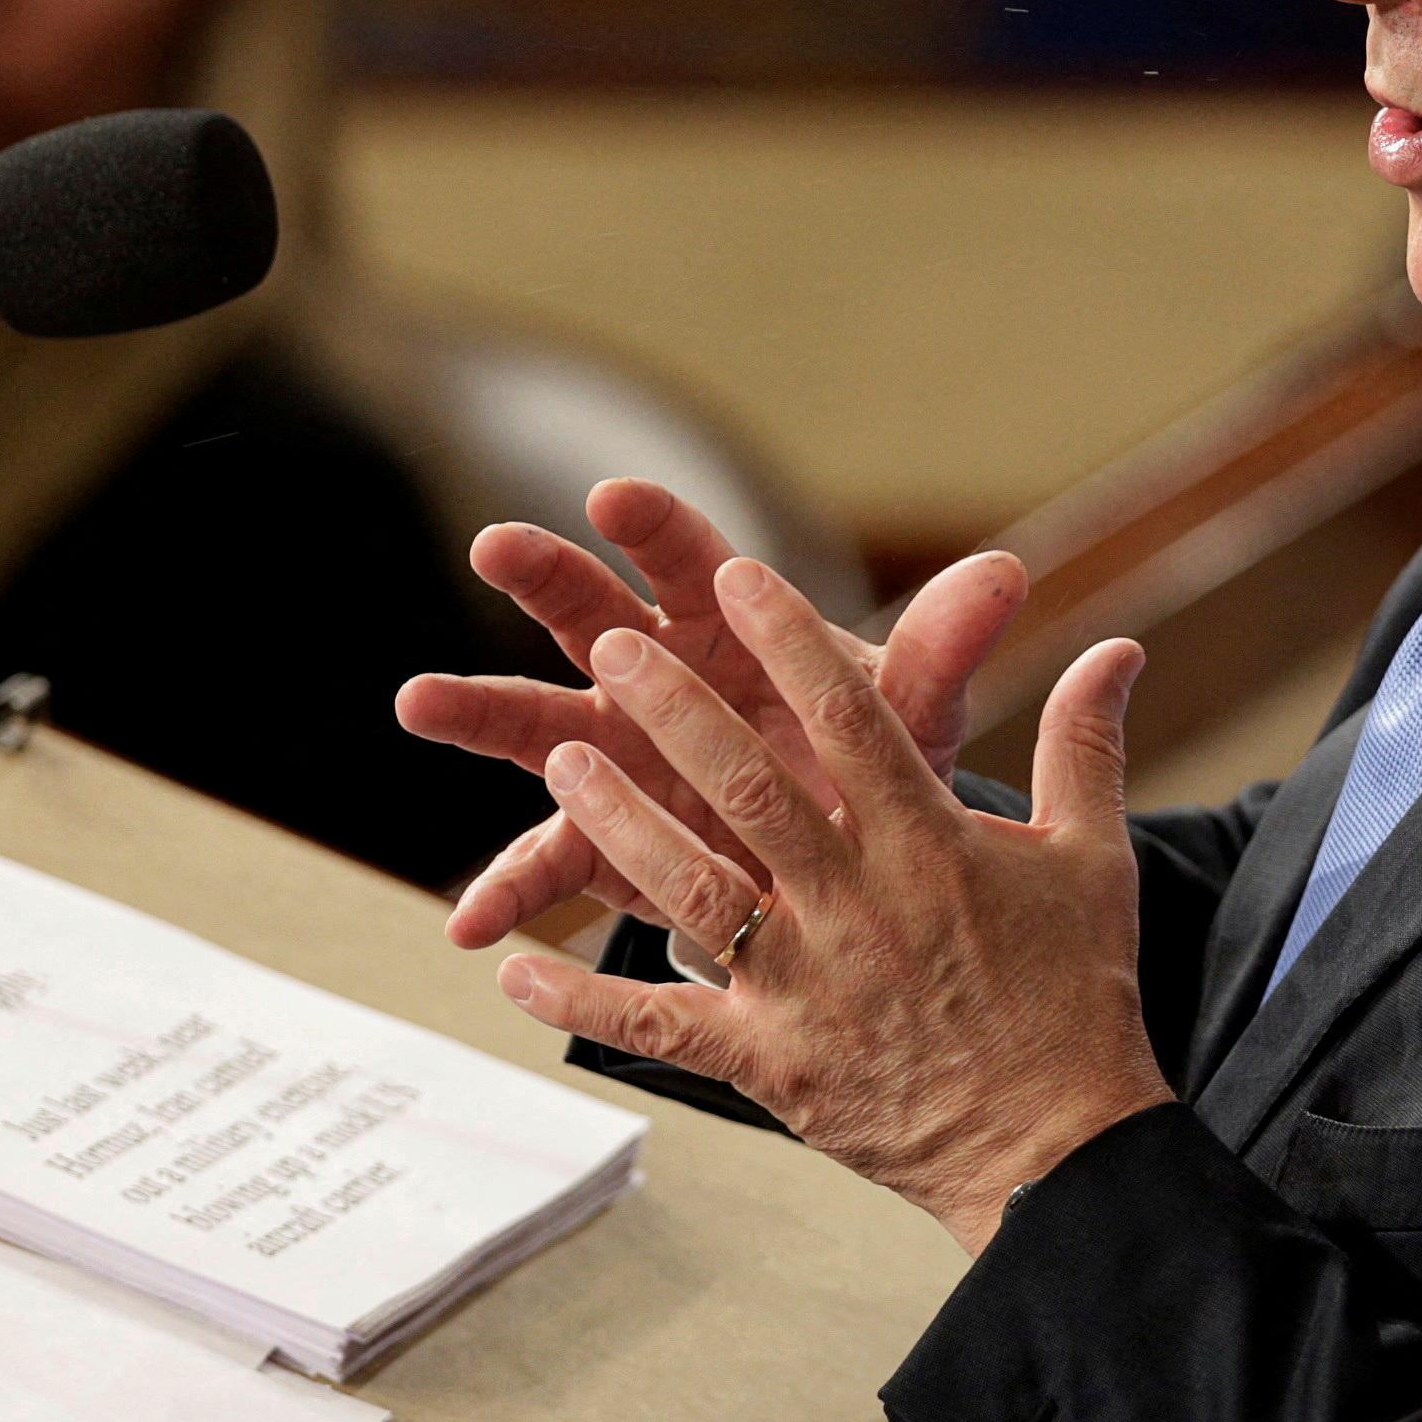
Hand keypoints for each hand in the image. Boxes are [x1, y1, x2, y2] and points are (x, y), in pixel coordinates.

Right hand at [399, 479, 1026, 948]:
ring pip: (544, 724)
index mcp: (732, 626)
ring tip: (417, 701)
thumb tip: (1004, 576)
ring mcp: (622, 755)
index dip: (655, 526)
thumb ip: (945, 648)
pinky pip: (552, 862)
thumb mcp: (913, 710)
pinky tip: (470, 925)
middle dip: (546, 578)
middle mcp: (660, 675)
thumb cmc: (876, 756)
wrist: (857, 858)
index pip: (691, 560)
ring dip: (482, 711)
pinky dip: (511, 891)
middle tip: (497, 545)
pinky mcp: (611, 838)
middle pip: (593, 613)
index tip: (614, 496)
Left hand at [492, 555, 1173, 1253]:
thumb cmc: (1077, 998)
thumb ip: (1084, 745)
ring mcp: (805, 987)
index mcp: (932, 846)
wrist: (1057, 1151)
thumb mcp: (1094, 860)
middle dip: (678, 709)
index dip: (794, 639)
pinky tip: (513, 967)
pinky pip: (658, 1026)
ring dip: (622, 820)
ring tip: (562, 754)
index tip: (743, 572)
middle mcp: (859, 907)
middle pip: (751, 789)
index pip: (855, 721)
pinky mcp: (768, 1062)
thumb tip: (1118, 647)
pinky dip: (580, 1000)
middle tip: (616, 643)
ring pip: (691, 888)